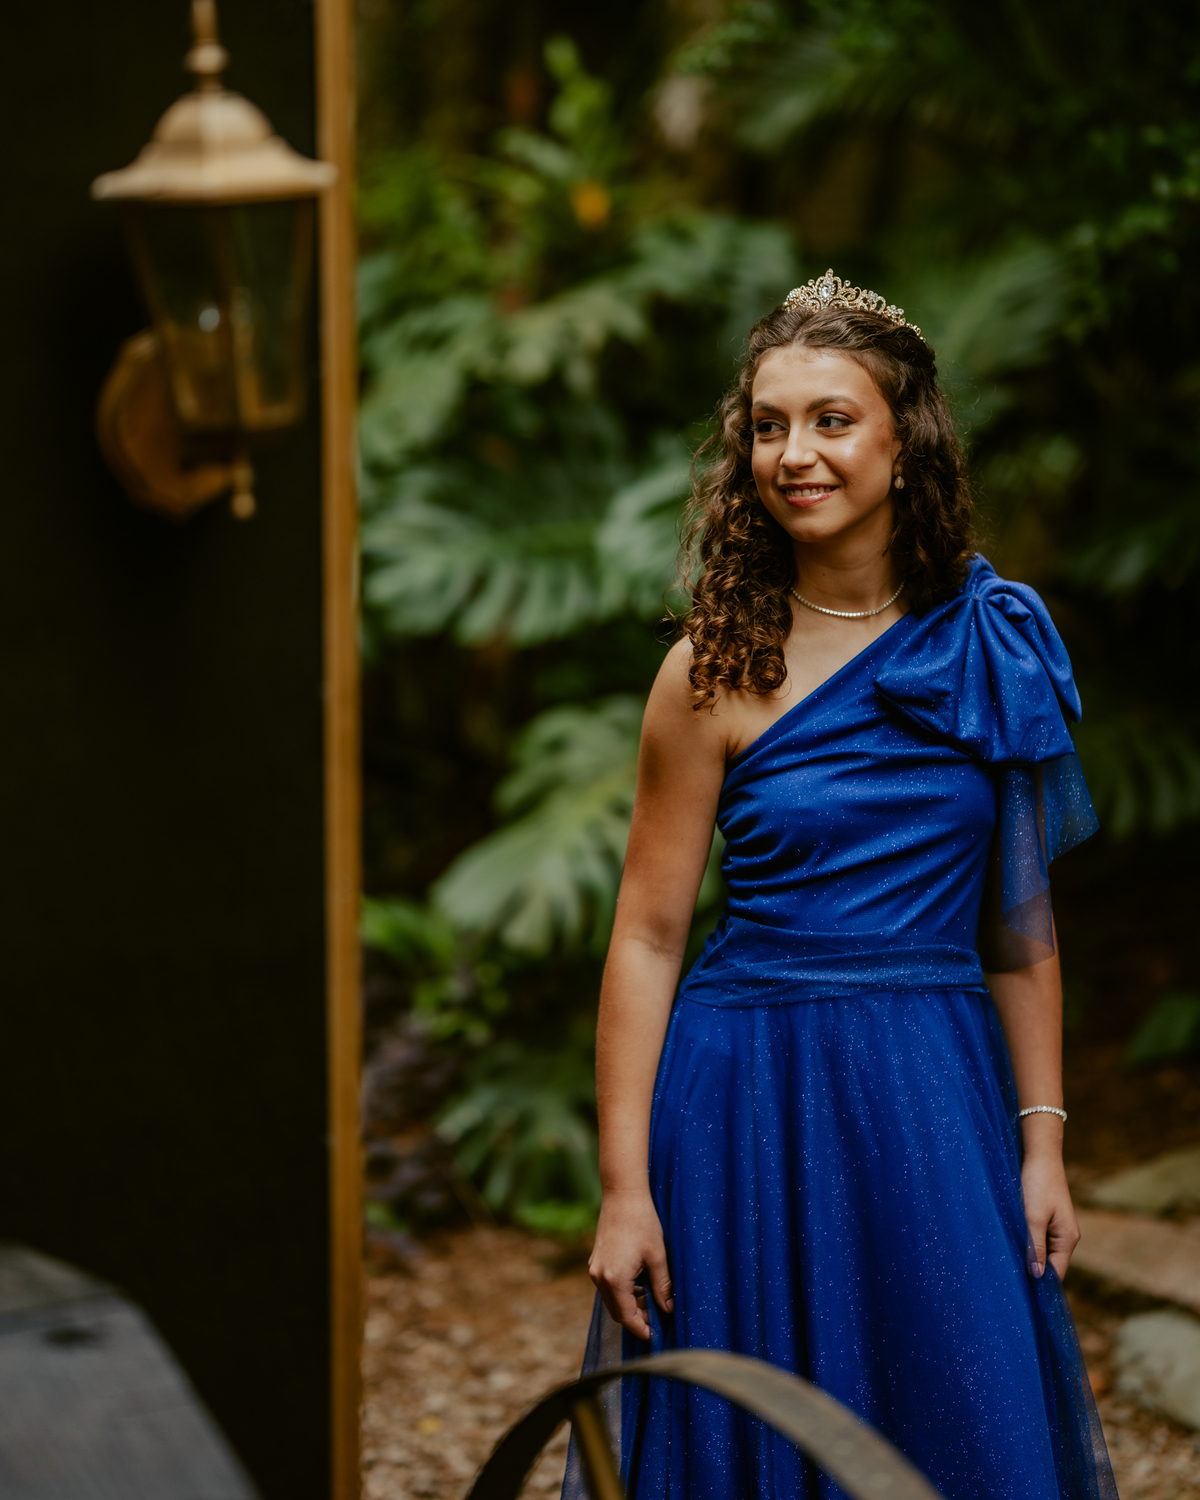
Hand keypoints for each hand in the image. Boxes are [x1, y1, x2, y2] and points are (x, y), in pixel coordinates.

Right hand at [588, 1187, 672, 1340]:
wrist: (622, 1194)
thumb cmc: (643, 1222)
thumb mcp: (658, 1256)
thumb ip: (662, 1286)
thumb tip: (668, 1310)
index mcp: (615, 1280)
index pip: (627, 1317)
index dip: (642, 1329)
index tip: (657, 1335)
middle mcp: (600, 1277)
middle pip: (617, 1312)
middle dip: (637, 1318)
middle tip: (658, 1318)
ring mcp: (595, 1268)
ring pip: (612, 1299)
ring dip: (630, 1305)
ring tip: (653, 1300)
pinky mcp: (596, 1260)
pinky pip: (608, 1286)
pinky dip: (623, 1292)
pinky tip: (640, 1284)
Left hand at [1021, 1141, 1079, 1280]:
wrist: (1040, 1155)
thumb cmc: (1038, 1184)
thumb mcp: (1033, 1217)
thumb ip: (1034, 1246)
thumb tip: (1037, 1275)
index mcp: (1068, 1239)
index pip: (1056, 1272)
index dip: (1040, 1283)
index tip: (1022, 1293)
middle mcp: (1065, 1236)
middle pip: (1050, 1264)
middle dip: (1033, 1271)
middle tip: (1010, 1281)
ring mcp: (1057, 1227)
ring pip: (1042, 1251)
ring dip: (1028, 1256)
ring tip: (1008, 1265)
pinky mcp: (1047, 1218)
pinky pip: (1038, 1239)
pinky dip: (1027, 1243)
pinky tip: (1011, 1245)